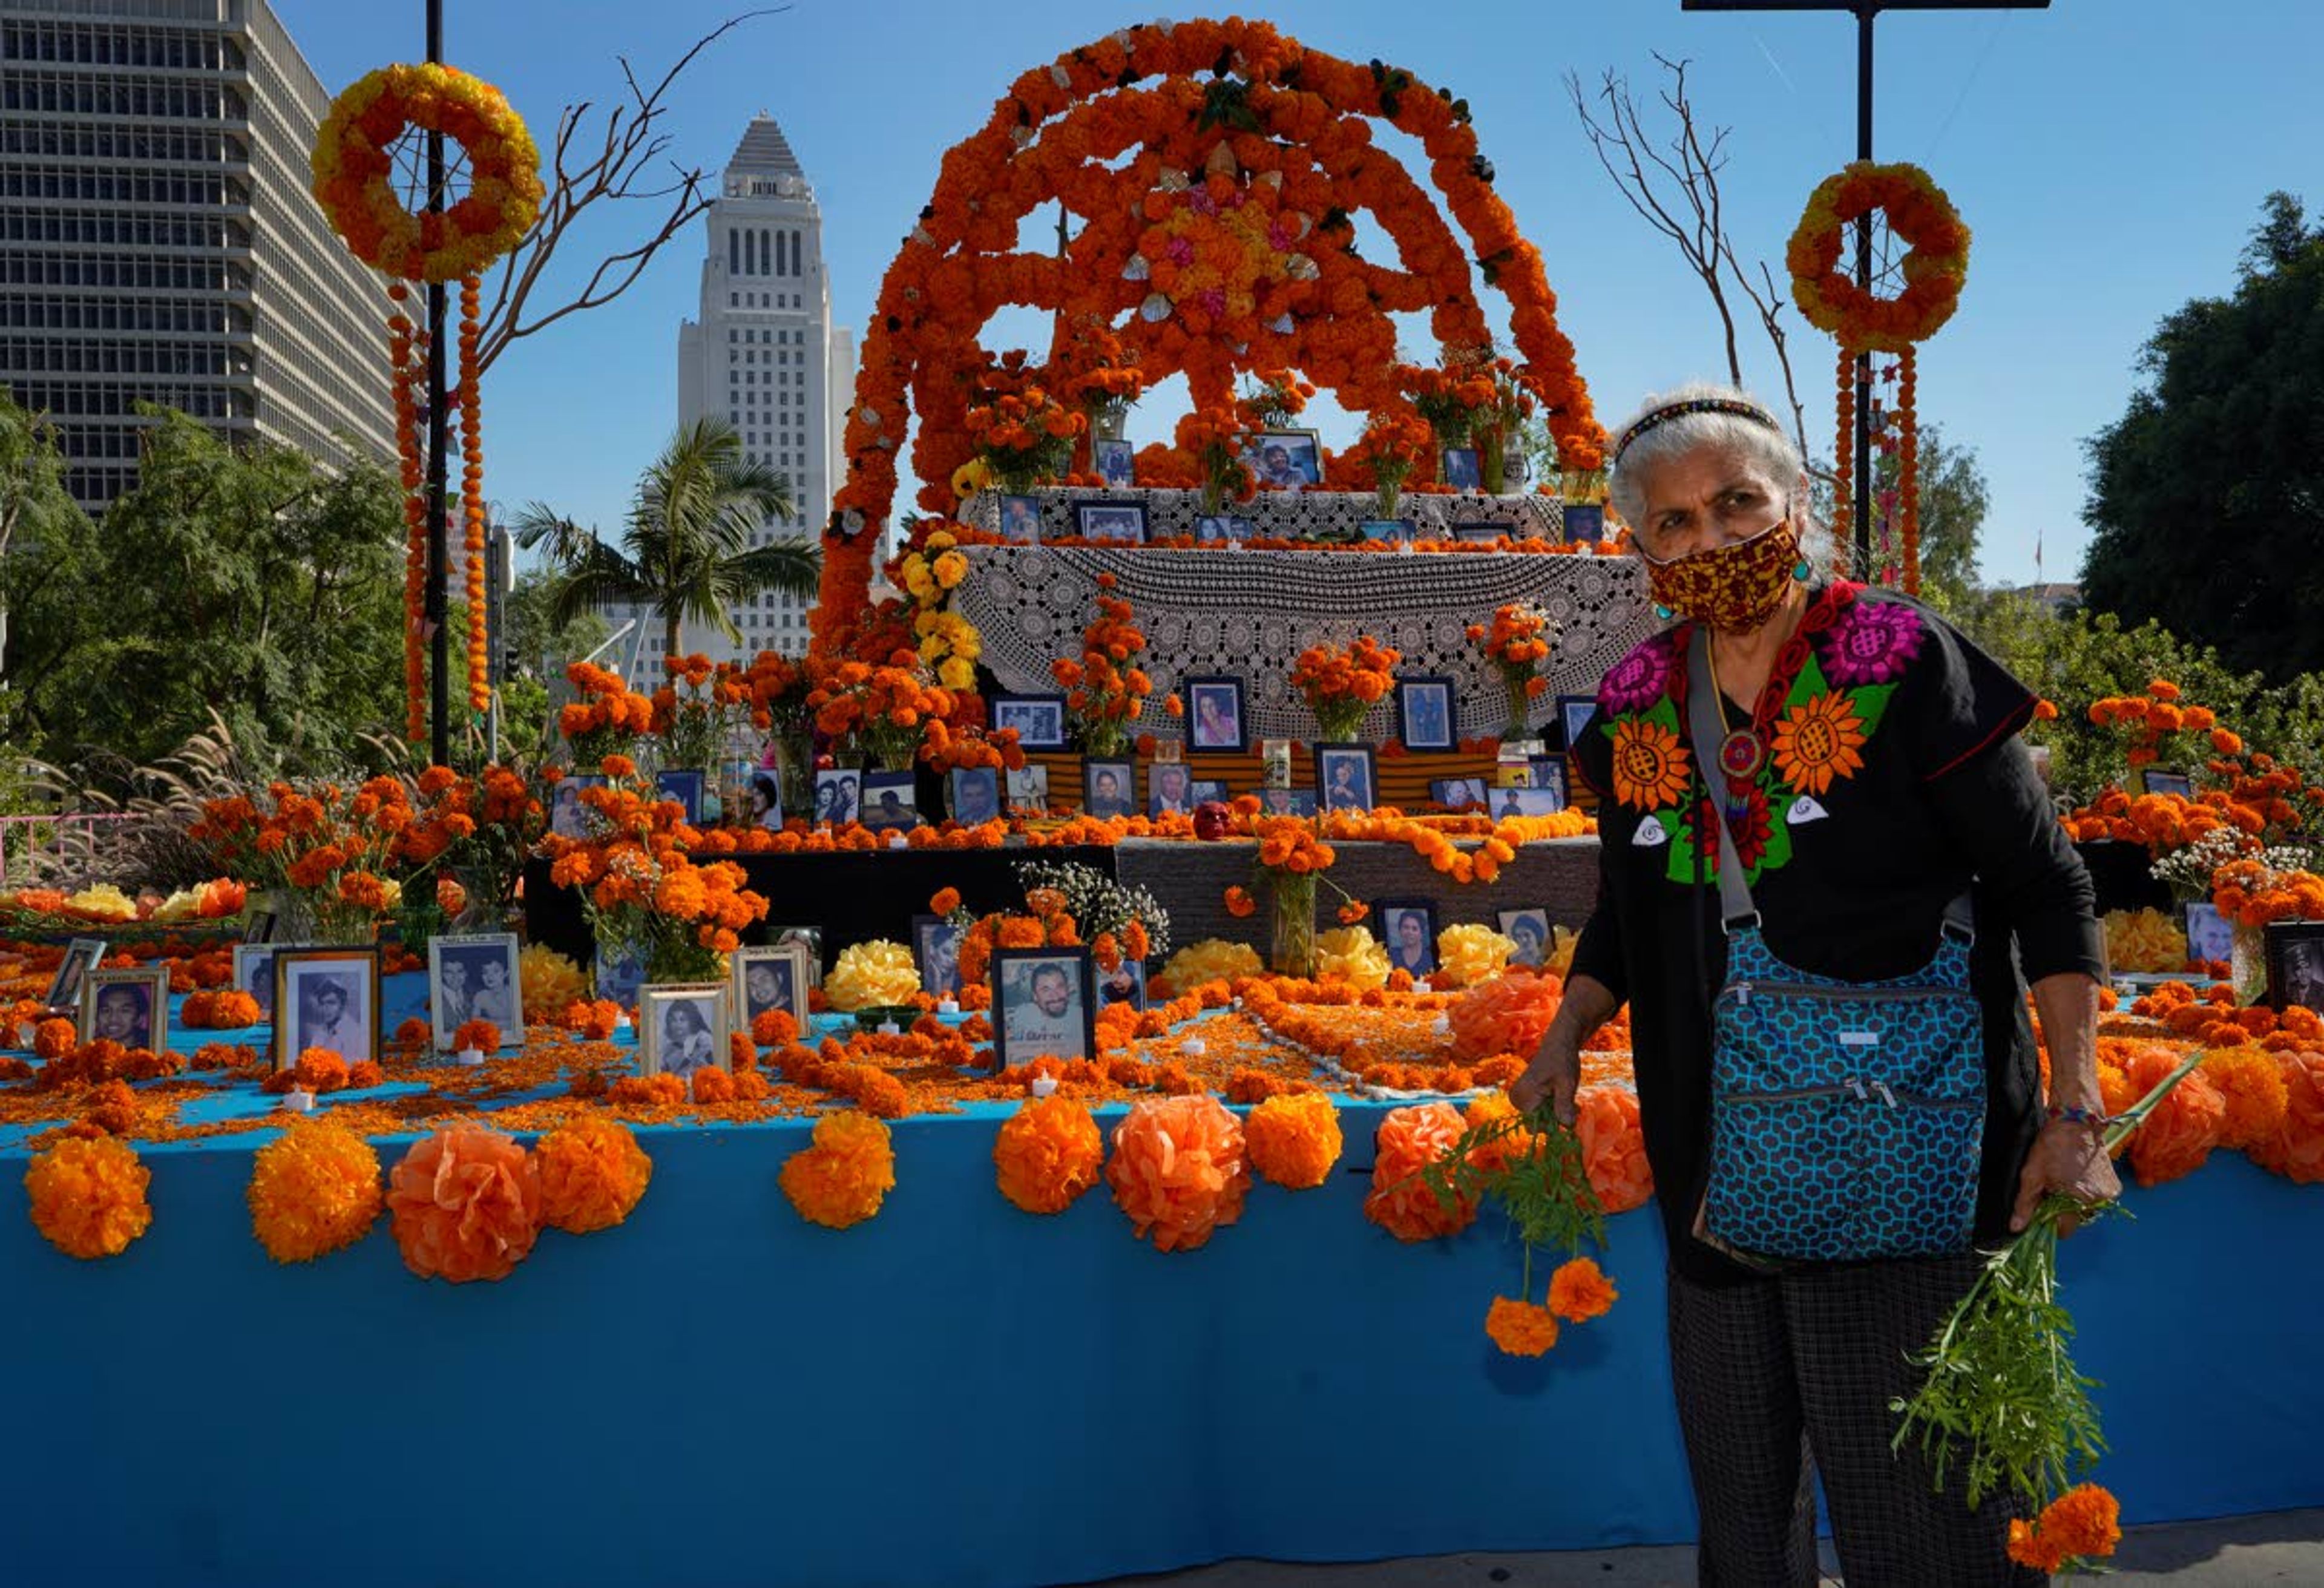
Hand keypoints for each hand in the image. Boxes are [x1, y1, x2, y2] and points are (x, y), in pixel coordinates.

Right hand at [1510, 1026, 1580, 1126]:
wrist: (1559, 1045)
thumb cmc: (1562, 1061)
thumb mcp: (1566, 1084)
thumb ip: (1564, 1105)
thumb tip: (1567, 1126)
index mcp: (1523, 1095)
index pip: (1535, 1125)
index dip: (1554, 1124)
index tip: (1569, 1115)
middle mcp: (1517, 1098)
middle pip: (1537, 1123)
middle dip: (1556, 1118)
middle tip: (1572, 1106)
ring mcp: (1520, 1097)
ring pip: (1540, 1117)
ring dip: (1556, 1113)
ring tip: (1569, 1099)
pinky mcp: (1525, 1095)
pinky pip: (1539, 1110)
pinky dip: (1553, 1107)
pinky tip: (1563, 1097)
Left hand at [2010, 1118, 2121, 1235]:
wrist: (2077, 1121)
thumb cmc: (2053, 1145)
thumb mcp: (2032, 1174)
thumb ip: (2025, 1203)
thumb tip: (2016, 1228)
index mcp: (2079, 1199)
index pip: (2064, 1230)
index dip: (2049, 1222)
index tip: (2040, 1209)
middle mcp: (2099, 1201)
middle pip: (2074, 1220)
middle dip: (2060, 1210)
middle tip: (2051, 1189)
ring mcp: (2109, 1194)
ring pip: (2084, 1210)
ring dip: (2072, 1201)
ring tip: (2063, 1180)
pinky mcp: (2114, 1186)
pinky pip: (2094, 1200)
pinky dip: (2083, 1193)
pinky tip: (2074, 1177)